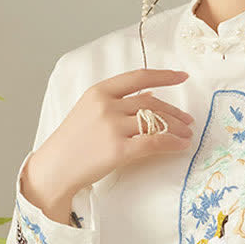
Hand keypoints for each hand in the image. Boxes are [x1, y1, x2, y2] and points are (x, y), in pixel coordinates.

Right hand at [33, 67, 195, 199]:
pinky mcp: (118, 150)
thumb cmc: (73, 143)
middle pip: (151, 103)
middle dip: (174, 112)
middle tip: (188, 121)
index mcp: (99, 92)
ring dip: (177, 128)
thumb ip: (117, 102)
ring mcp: (112, 127)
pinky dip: (172, 143)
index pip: (138, 77)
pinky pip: (154, 142)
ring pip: (155, 122)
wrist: (56, 168)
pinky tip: (181, 146)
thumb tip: (150, 96)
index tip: (182, 76)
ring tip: (187, 135)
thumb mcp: (89, 112)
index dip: (164, 76)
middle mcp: (106, 106)